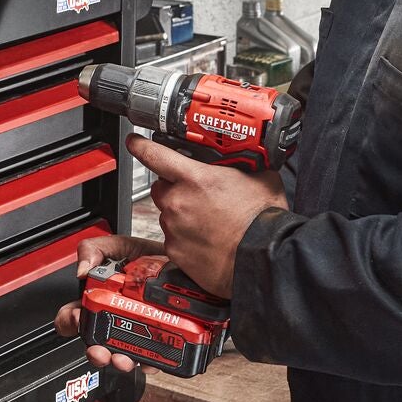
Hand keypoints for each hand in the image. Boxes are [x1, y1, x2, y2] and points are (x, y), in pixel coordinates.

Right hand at [53, 232, 161, 373]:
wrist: (193, 265)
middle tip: (98, 349)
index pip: (77, 313)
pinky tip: (149, 359)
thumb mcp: (123, 246)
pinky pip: (153, 360)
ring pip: (122, 355)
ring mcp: (140, 332)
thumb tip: (81, 270)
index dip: (71, 319)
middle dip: (94, 351)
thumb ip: (96, 249)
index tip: (77, 319)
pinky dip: (149, 364)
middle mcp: (119, 317)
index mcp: (103, 296)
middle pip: (97, 342)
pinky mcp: (161, 343)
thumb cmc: (155, 258)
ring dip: (118, 361)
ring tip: (122, 359)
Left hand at [136, 137, 285, 297]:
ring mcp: (174, 229)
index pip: (154, 155)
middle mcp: (178, 203)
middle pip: (161, 188)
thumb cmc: (264, 221)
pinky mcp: (175, 253)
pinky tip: (207, 241)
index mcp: (194, 179)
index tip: (134, 142)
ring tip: (210, 223)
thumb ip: (239, 164)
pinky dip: (185, 239)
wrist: (266, 259)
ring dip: (182, 216)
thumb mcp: (258, 177)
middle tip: (199, 197)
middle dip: (174, 189)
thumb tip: (240, 156)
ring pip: (168, 215)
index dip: (141, 146)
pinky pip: (173, 240)